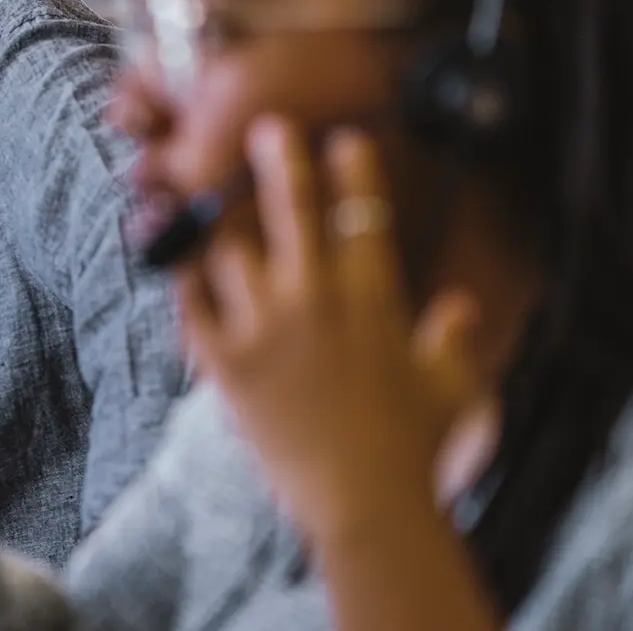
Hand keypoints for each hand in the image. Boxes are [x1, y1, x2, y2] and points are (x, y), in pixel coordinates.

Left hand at [179, 117, 485, 543]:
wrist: (366, 504)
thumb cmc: (415, 449)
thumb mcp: (448, 388)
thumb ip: (449, 340)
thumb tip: (458, 307)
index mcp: (371, 297)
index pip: (361, 212)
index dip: (352, 168)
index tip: (343, 137)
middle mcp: (314, 298)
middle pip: (289, 208)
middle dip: (279, 160)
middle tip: (269, 128)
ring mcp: (264, 326)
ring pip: (229, 249)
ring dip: (221, 223)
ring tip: (207, 200)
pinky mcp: (226, 362)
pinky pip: (191, 305)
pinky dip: (182, 281)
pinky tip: (175, 263)